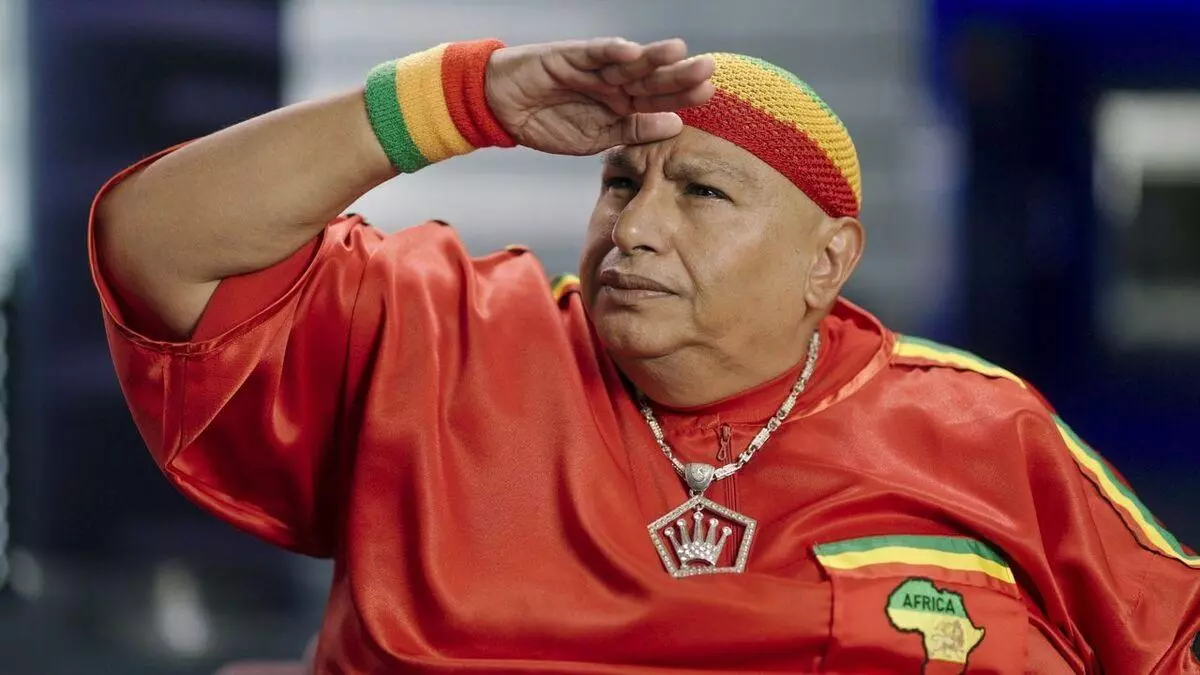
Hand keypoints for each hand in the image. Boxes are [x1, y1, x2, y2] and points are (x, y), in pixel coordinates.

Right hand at [485, 37, 714, 154]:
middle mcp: (614, 83)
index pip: (658, 101)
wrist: (503, 111)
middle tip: (707, 69)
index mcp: (623, 105)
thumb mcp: (596, 139)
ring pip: (630, 61)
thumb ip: (634, 131)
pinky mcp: (571, 56)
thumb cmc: (548, 124)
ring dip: (653, 56)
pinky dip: (612, 50)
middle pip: (652, 78)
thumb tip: (675, 124)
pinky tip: (632, 51)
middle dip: (678, 74)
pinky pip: (595, 52)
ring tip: (678, 51)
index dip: (682, 97)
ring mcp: (595, 68)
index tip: (709, 94)